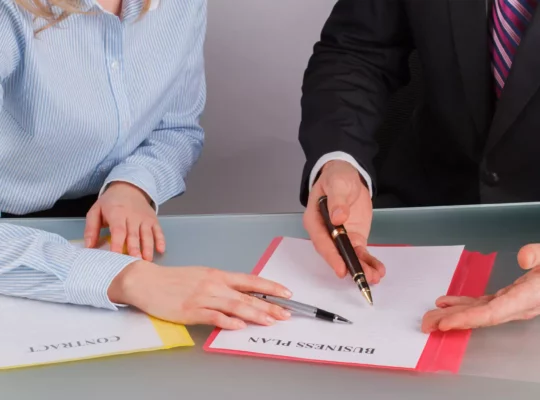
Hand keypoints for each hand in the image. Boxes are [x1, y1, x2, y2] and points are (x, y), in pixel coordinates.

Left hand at [84, 182, 164, 260]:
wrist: (129, 187)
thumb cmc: (111, 202)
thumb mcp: (96, 211)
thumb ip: (91, 229)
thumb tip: (89, 247)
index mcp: (117, 213)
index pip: (118, 230)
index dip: (117, 243)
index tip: (116, 256)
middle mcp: (132, 216)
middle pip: (134, 234)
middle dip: (135, 248)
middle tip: (135, 261)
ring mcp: (144, 218)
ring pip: (147, 234)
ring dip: (148, 247)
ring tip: (147, 260)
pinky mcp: (153, 220)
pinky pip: (158, 230)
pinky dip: (161, 240)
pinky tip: (161, 250)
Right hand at [108, 262, 292, 329]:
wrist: (147, 281)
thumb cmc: (173, 279)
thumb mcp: (202, 276)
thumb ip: (221, 285)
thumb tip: (242, 294)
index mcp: (217, 274)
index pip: (250, 280)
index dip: (270, 286)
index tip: (286, 292)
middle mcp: (213, 284)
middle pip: (246, 296)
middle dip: (269, 305)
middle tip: (286, 313)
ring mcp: (202, 298)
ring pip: (234, 306)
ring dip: (255, 314)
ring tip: (271, 321)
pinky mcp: (190, 311)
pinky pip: (213, 317)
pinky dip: (227, 321)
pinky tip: (239, 326)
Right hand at [303, 160, 384, 283]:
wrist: (348, 175)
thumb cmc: (337, 177)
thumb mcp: (337, 183)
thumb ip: (336, 200)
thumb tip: (338, 217)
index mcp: (315, 220)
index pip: (322, 241)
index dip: (331, 256)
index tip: (341, 268)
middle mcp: (325, 233)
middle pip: (335, 253)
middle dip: (349, 266)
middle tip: (361, 277)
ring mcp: (340, 237)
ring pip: (349, 256)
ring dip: (361, 268)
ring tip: (374, 277)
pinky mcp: (354, 238)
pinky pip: (360, 252)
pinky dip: (368, 262)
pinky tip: (378, 270)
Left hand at [422, 244, 539, 331]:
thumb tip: (524, 256)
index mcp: (529, 296)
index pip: (493, 312)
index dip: (467, 318)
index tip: (445, 322)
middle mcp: (520, 305)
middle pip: (481, 317)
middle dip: (453, 321)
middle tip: (426, 324)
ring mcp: (515, 303)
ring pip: (480, 312)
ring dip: (454, 314)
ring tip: (430, 317)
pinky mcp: (511, 298)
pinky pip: (484, 304)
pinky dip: (464, 304)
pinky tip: (446, 303)